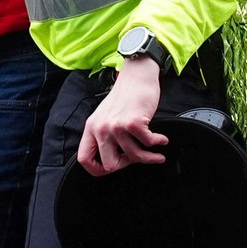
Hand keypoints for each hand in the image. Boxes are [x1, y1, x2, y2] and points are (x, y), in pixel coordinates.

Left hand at [77, 58, 166, 174]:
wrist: (136, 77)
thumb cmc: (125, 98)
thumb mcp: (105, 117)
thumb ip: (104, 137)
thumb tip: (112, 162)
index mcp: (91, 128)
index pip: (85, 159)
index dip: (97, 170)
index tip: (112, 169)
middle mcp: (101, 128)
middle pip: (109, 165)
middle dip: (125, 165)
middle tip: (136, 159)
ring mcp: (116, 126)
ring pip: (133, 156)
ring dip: (149, 157)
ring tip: (157, 154)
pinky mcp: (133, 123)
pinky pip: (148, 144)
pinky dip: (158, 143)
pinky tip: (162, 140)